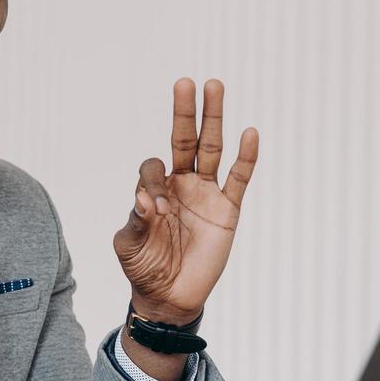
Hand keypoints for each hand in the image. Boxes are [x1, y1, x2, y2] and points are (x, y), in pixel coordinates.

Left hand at [114, 79, 258, 323]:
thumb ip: (135, 222)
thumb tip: (147, 200)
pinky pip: (239, 179)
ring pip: (212, 149)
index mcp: (155, 188)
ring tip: (214, 86)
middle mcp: (182, 184)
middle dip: (185, 112)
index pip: (154, 166)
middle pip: (185, 139)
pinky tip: (250, 133)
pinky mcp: (227, 210)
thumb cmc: (145, 268)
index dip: (152, 183)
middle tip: (187, 83)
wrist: (170, 298)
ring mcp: (206, 194)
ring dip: (213, 119)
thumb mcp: (129, 246)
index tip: (154, 211)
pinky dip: (246, 157)